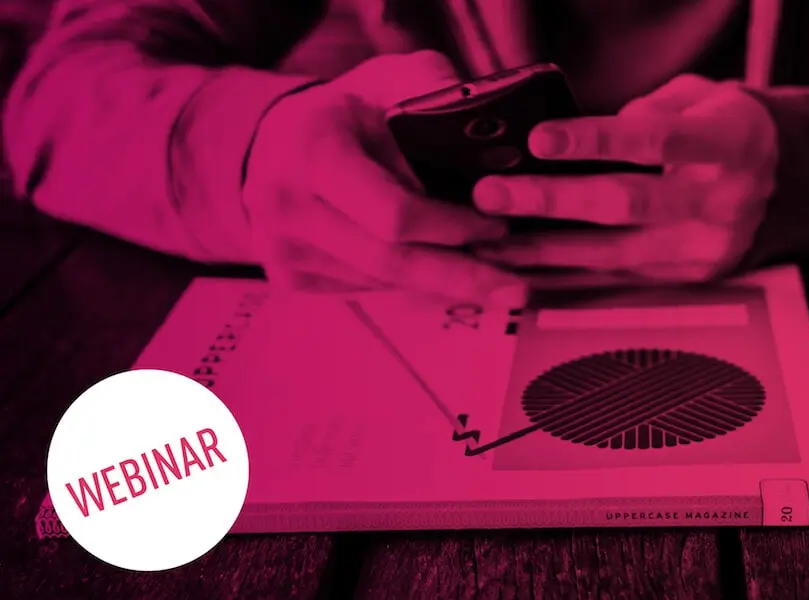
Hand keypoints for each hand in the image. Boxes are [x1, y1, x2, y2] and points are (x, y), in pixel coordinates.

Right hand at [244, 52, 526, 304]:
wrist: (271, 144)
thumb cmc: (345, 110)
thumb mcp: (386, 79)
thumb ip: (431, 87)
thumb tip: (482, 117)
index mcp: (313, 155)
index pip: (393, 214)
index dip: (451, 227)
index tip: (498, 227)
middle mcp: (288, 209)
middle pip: (391, 262)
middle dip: (460, 276)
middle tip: (517, 288)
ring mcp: (284, 250)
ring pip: (382, 282)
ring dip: (440, 284)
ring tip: (492, 280)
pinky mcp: (289, 279)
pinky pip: (366, 290)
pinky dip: (410, 286)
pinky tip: (442, 276)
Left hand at [472, 75, 778, 282]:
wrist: (791, 182)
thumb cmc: (731, 130)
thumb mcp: (702, 98)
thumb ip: (648, 111)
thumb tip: (580, 138)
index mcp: (728, 144)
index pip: (653, 141)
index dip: (594, 141)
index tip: (540, 139)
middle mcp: (720, 202)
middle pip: (626, 204)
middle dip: (551, 200)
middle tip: (494, 195)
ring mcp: (705, 249)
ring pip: (613, 254)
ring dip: (544, 249)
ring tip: (490, 242)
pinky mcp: (689, 278)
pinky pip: (619, 279)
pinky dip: (569, 275)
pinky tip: (526, 270)